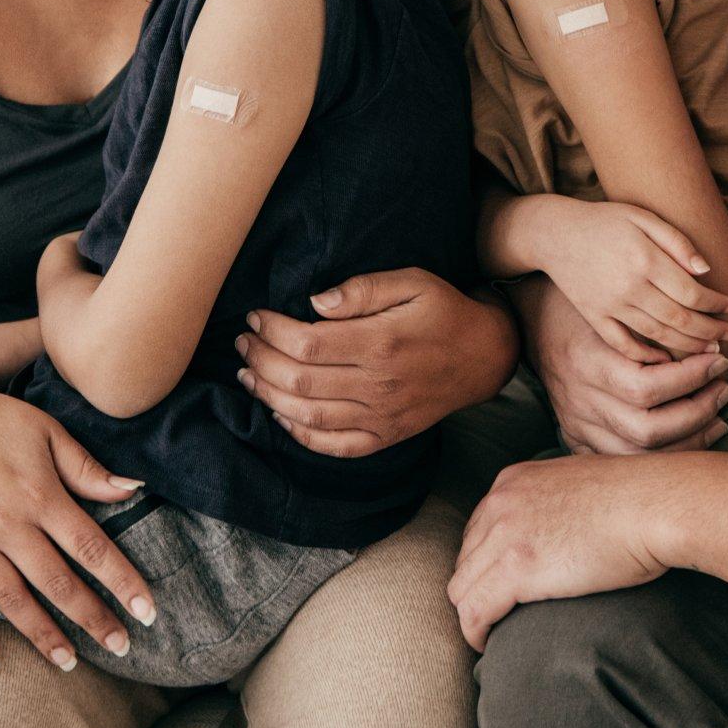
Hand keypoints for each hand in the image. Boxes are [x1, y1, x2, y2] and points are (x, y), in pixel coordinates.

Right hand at [0, 357, 157, 672]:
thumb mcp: (43, 429)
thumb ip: (85, 468)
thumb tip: (134, 489)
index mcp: (40, 493)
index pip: (92, 547)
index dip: (122, 582)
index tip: (147, 612)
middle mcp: (7, 522)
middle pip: (58, 581)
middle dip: (92, 618)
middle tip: (119, 647)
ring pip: (12, 598)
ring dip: (42, 634)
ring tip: (68, 662)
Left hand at [234, 268, 518, 456]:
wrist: (484, 356)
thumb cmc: (443, 311)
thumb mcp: (411, 282)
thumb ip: (362, 289)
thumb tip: (314, 303)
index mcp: (381, 344)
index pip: (307, 344)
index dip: (272, 332)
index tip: (255, 317)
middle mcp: (379, 385)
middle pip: (299, 381)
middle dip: (260, 361)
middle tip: (243, 343)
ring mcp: (382, 417)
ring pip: (308, 416)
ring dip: (268, 397)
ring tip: (248, 375)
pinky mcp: (386, 436)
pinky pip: (334, 446)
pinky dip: (300, 435)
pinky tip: (280, 415)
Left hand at [448, 452, 671, 649]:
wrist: (654, 504)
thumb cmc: (637, 499)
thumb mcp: (581, 485)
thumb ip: (558, 500)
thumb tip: (567, 524)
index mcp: (513, 480)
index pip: (477, 529)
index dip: (484, 563)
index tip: (498, 587)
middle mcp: (499, 502)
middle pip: (466, 558)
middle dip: (476, 587)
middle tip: (495, 615)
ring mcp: (504, 535)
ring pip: (462, 587)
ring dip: (473, 613)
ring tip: (490, 633)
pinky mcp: (516, 569)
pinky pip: (474, 611)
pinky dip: (475, 632)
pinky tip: (486, 644)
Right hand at [516, 275, 727, 453]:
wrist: (532, 321)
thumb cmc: (582, 306)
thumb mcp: (612, 305)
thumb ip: (653, 326)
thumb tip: (710, 342)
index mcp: (588, 363)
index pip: (648, 386)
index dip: (692, 378)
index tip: (718, 360)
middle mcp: (581, 400)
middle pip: (648, 429)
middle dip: (697, 412)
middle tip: (723, 388)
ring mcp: (577, 424)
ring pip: (640, 454)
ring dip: (689, 440)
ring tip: (718, 415)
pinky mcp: (577, 437)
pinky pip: (625, 462)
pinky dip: (663, 456)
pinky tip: (691, 438)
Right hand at [522, 196, 727, 361]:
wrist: (555, 233)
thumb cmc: (605, 221)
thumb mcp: (643, 217)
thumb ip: (676, 242)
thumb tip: (706, 270)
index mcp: (645, 259)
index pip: (692, 292)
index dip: (716, 303)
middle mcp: (630, 286)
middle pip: (680, 319)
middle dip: (710, 330)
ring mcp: (611, 305)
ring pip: (658, 335)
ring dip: (689, 346)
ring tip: (709, 348)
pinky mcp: (595, 317)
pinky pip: (624, 344)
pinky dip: (647, 356)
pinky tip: (666, 360)